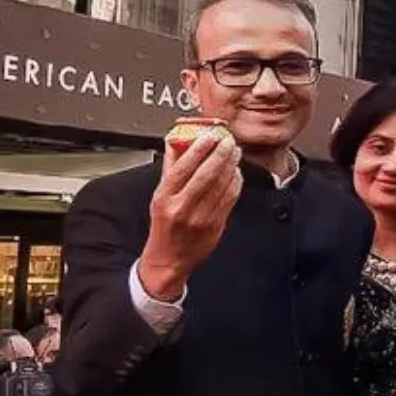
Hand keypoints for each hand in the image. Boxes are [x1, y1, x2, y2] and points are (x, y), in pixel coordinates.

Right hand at [139, 126, 242, 300]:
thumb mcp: (159, 196)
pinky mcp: (216, 226)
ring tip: (234, 152)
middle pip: (205, 175)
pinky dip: (235, 182)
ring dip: (231, 166)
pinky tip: (236, 172)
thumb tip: (175, 142)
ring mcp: (201, 218)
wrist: (169, 259)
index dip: (198, 150)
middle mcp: (182, 208)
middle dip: (220, 155)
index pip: (183, 168)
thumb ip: (169, 169)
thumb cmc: (164, 225)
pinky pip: (230, 199)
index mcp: (164, 198)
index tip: (209, 136)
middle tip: (228, 141)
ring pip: (221, 186)